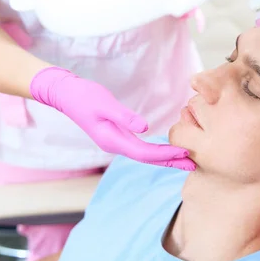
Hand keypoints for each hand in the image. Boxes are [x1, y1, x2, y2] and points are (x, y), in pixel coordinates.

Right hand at [30, 67, 195, 170]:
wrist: (66, 95)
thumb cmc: (84, 96)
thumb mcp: (105, 104)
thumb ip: (124, 116)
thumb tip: (146, 128)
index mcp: (113, 140)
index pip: (144, 153)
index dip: (165, 154)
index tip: (185, 153)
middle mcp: (114, 145)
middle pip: (147, 159)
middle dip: (170, 162)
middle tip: (193, 165)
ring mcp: (114, 142)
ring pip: (144, 155)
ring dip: (164, 158)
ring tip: (185, 160)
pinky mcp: (115, 135)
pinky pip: (139, 148)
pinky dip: (155, 151)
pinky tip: (165, 150)